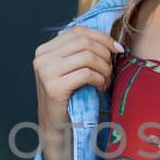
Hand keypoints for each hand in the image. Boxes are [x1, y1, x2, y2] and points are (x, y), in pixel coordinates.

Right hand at [32, 26, 122, 159]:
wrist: (57, 128)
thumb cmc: (69, 99)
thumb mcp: (72, 70)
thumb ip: (82, 52)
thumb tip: (112, 41)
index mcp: (45, 50)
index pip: (77, 31)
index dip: (101, 37)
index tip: (117, 48)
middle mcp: (42, 58)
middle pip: (84, 42)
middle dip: (104, 54)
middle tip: (111, 69)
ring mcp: (45, 72)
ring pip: (87, 57)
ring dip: (104, 68)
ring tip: (106, 81)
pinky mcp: (54, 87)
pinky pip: (86, 74)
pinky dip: (99, 80)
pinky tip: (100, 88)